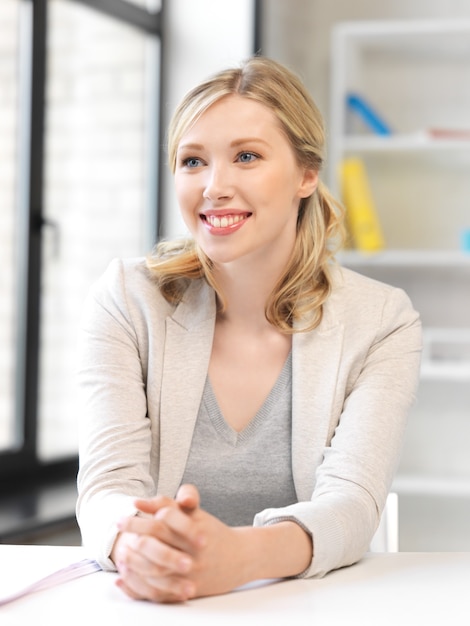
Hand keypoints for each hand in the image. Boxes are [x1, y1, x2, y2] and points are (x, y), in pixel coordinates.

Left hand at [113, 485, 247, 602]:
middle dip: (134, 532)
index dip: (143, 515)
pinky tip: (126, 575)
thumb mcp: (195, 513)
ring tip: (120, 552)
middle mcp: (193, 550)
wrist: (241, 557)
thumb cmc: (213, 532)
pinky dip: (138, 585)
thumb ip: (168, 504)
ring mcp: (191, 572)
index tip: (127, 512)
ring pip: (155, 568)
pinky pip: (159, 591)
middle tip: (119, 525)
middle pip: (157, 541)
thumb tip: (138, 502)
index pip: (164, 518)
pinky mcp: (188, 590)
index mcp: (195, 528)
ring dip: (133, 560)